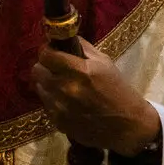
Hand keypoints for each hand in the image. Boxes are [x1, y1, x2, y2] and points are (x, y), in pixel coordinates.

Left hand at [31, 37, 162, 156]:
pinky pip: (45, 104)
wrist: (127, 125)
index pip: (46, 54)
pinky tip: (67, 101)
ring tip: (62, 85)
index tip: (53, 51)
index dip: (47, 50)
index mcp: (79, 71)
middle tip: (56, 68)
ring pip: (39, 87)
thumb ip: (82, 48)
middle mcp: (65, 88)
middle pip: (37, 70)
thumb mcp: (105, 63)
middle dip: (45, 66)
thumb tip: (64, 39)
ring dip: (48, 83)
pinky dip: (52, 100)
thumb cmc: (118, 90)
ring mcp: (59, 107)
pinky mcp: (57, 121)